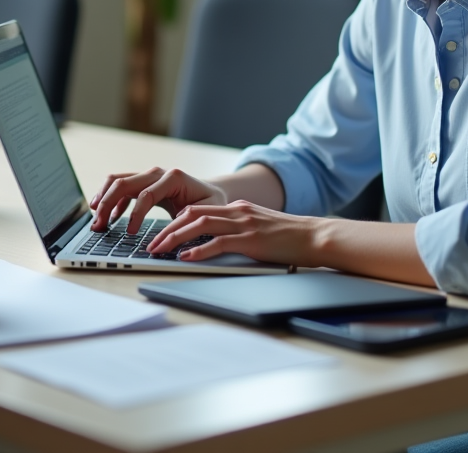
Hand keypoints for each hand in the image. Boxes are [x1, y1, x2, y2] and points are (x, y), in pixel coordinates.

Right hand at [89, 167, 225, 234]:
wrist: (212, 193)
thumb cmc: (211, 204)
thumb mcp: (206, 214)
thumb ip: (186, 223)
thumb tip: (167, 238)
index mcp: (173, 178)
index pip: (146, 194)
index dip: (135, 215)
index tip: (131, 234)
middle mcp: (158, 172)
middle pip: (123, 183)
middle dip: (107, 204)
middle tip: (99, 226)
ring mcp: (149, 175)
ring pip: (117, 181)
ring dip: (103, 199)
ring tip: (96, 219)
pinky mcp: (144, 182)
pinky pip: (121, 187)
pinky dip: (111, 200)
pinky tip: (110, 217)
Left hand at [146, 200, 317, 263]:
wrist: (316, 236)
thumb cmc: (290, 238)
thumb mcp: (259, 227)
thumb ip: (238, 231)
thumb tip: (215, 244)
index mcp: (237, 209)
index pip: (197, 210)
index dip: (175, 222)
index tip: (160, 234)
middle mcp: (237, 212)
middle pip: (191, 215)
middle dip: (167, 229)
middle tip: (151, 244)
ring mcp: (243, 224)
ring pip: (199, 226)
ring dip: (175, 239)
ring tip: (160, 250)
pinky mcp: (251, 240)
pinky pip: (218, 243)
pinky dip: (198, 251)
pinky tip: (186, 258)